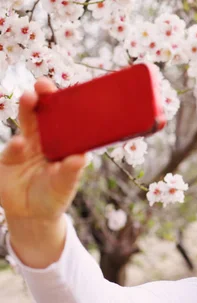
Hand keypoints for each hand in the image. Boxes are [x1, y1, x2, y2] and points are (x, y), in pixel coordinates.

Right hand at [0, 78, 85, 221]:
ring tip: (30, 98)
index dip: (65, 104)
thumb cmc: (54, 195)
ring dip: (27, 111)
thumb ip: (70, 172)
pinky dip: (16, 146)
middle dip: (42, 98)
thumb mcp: (65, 186)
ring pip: (26, 125)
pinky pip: (12, 150)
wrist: (32, 214)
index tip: (69, 92)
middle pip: (43, 115)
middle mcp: (43, 141)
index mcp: (62, 144)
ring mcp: (24, 148)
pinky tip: (20, 143)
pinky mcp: (7, 160)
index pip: (64, 120)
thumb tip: (80, 158)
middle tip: (43, 84)